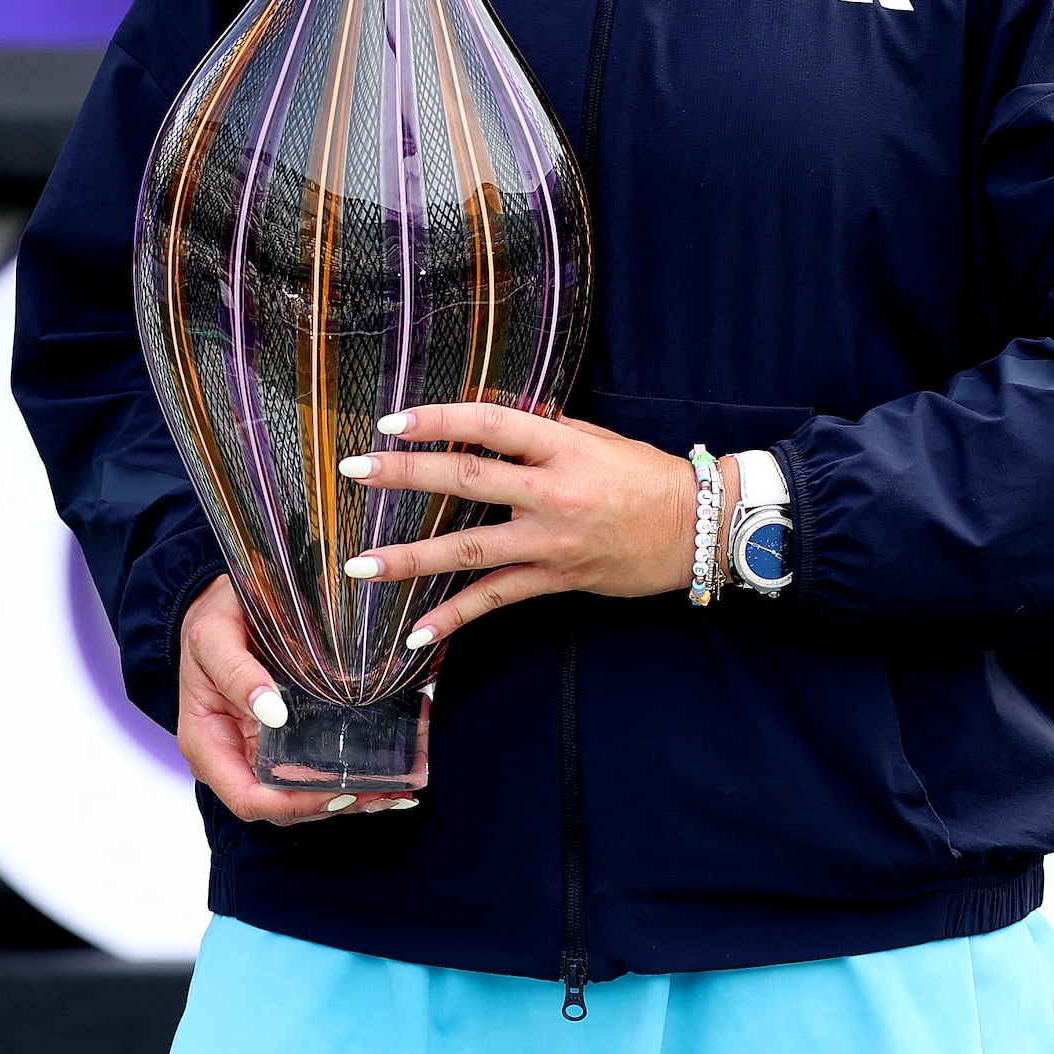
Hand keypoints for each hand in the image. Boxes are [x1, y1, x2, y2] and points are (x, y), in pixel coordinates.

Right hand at [175, 577, 413, 825]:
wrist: (219, 606)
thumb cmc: (212, 619)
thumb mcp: (213, 636)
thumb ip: (235, 671)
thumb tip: (271, 712)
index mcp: (205, 742)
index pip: (247, 798)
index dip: (292, 805)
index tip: (337, 791)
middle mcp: (229, 757)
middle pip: (277, 806)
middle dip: (326, 804)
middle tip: (379, 791)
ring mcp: (254, 753)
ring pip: (296, 796)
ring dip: (340, 798)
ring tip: (388, 790)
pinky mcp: (277, 742)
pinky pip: (306, 771)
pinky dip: (339, 778)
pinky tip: (376, 776)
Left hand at [336, 401, 730, 644]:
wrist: (698, 528)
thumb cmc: (646, 475)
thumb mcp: (596, 438)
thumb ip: (543, 429)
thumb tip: (488, 420)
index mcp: (562, 446)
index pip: (490, 423)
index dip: (439, 420)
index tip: (392, 420)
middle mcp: (553, 491)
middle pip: (468, 479)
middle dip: (406, 475)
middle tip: (354, 472)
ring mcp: (553, 540)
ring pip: (470, 547)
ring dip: (411, 557)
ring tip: (360, 565)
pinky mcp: (557, 578)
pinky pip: (496, 599)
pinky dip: (454, 617)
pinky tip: (416, 634)